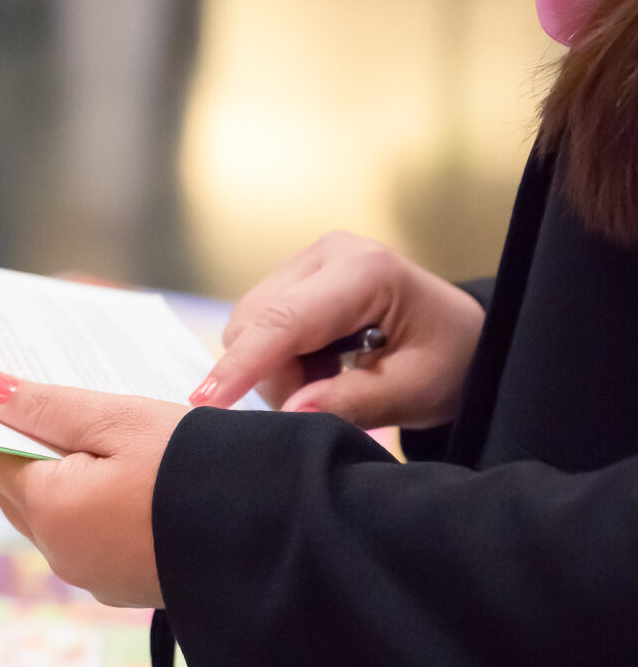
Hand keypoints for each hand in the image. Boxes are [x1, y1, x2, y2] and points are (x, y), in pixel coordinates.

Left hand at [0, 371, 185, 608]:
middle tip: (64, 406)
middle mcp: (62, 554)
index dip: (5, 419)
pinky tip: (130, 477)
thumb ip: (47, 407)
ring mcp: (95, 577)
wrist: (278, 536)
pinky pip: (91, 537)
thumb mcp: (120, 420)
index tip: (22, 390)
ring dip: (67, 478)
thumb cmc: (198, 468)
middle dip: (33, 449)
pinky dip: (96, 506)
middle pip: (20, 490)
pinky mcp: (127, 585)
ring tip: (105, 436)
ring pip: (56, 516)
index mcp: (50, 512)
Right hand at [189, 231, 483, 428]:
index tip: (205, 401)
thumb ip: (353, 402)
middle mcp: (327, 253)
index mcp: (365, 271)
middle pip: (255, 324)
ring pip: (248, 327)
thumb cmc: (449, 360)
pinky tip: (322, 362)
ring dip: (276, 368)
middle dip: (273, 375)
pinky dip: (279, 357)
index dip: (242, 364)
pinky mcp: (293, 276)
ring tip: (331, 378)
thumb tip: (291, 413)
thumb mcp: (415, 391)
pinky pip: (257, 325)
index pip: (284, 321)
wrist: (462, 338)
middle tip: (325, 401)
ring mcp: (306, 261)